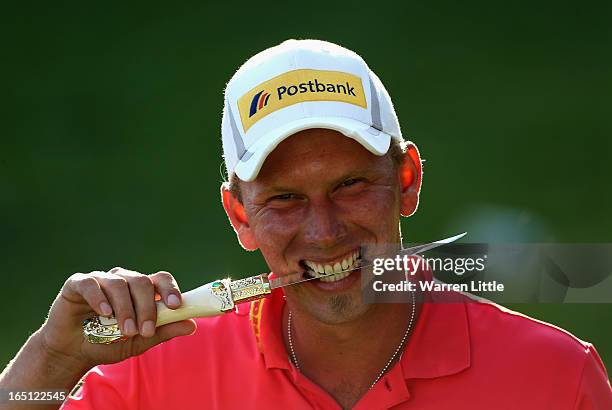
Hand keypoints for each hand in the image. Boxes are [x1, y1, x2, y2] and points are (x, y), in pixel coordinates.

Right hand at [40, 268, 196, 369]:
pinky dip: (100, 298)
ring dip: (125, 309)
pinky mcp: (78, 284)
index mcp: (141, 290)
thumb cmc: (108, 343)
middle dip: (147, 307)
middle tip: (145, 330)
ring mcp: (101, 280)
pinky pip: (91, 284)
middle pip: (142, 282)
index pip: (161, 279)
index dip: (170, 289)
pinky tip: (104, 313)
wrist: (72, 353)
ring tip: (126, 331)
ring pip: (119, 284)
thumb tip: (192, 325)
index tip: (176, 306)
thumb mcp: (139, 341)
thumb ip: (163, 331)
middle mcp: (124, 280)